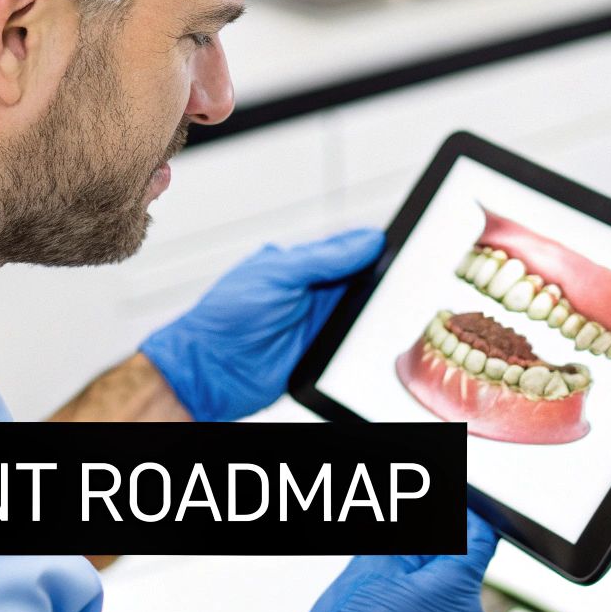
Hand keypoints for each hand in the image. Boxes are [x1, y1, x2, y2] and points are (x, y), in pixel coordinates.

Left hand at [139, 228, 383, 421]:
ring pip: (360, 309)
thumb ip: (323, 258)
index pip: (343, 249)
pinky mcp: (323, 351)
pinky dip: (364, 336)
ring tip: (387, 302)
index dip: (369, 247)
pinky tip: (372, 330)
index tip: (393, 244)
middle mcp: (310, 291)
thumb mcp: (278, 273)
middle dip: (377, 277)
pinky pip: (354, 340)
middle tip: (398, 274)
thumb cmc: (228, 316)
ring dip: (371, 307)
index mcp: (297, 264)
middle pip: (358, 279)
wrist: (212, 370)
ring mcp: (317, 322)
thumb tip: (366, 242)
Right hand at [275, 511, 498, 611]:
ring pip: (443, 601)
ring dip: (418, 586)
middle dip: (429, 554)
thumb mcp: (370, 570)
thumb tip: (422, 513)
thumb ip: (403, 537)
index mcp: (455, 594)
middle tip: (393, 549)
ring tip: (378, 589)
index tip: (445, 505)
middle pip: (458, 570)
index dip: (461, 515)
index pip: (479, 537)